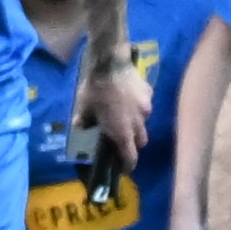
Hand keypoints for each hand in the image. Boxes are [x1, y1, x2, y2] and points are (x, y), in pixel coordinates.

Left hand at [76, 46, 152, 171]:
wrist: (110, 62)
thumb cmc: (95, 89)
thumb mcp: (83, 108)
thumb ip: (83, 122)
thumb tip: (81, 128)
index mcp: (122, 132)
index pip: (131, 157)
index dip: (128, 165)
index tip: (124, 167)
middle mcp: (138, 123)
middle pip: (141, 141)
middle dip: (133, 143)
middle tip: (122, 137)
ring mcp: (146, 107)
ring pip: (144, 122)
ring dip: (136, 122)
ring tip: (124, 112)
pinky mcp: (149, 92)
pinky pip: (145, 104)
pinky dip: (138, 105)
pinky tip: (127, 96)